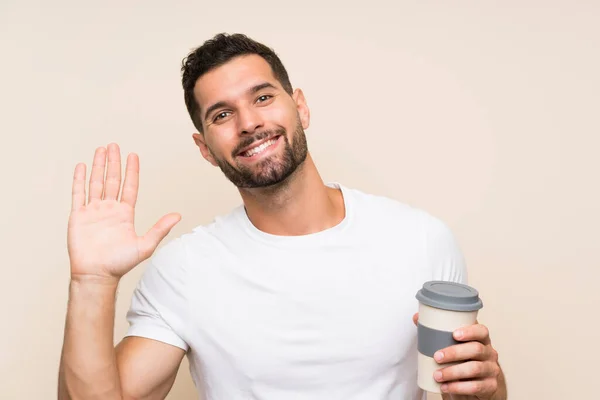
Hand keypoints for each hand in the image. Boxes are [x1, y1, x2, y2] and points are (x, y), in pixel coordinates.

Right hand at [68, 143, 180, 282]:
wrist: (96, 275)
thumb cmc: (120, 264)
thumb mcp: (145, 245)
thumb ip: (160, 228)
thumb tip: (178, 215)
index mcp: (125, 214)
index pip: (129, 186)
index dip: (131, 171)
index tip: (133, 156)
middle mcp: (110, 209)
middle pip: (112, 180)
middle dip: (113, 162)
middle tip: (114, 145)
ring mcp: (93, 211)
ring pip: (96, 182)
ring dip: (98, 166)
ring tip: (101, 150)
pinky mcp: (79, 216)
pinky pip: (79, 194)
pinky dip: (80, 180)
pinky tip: (82, 166)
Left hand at [412, 313, 505, 399]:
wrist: (479, 385)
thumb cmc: (464, 360)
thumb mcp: (455, 346)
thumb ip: (438, 332)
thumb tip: (417, 318)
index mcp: (482, 340)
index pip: (482, 331)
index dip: (470, 331)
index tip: (454, 334)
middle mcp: (489, 353)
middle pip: (476, 349)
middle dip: (454, 352)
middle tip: (437, 357)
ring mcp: (491, 370)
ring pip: (475, 369)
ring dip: (453, 372)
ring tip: (437, 375)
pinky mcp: (490, 386)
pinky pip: (476, 387)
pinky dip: (458, 387)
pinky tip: (446, 387)